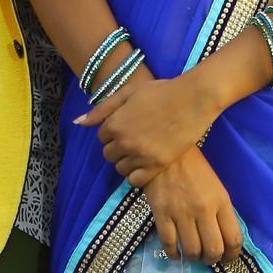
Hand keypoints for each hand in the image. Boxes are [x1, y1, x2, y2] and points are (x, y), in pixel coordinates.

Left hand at [75, 74, 217, 187]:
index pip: (101, 137)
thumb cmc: (161, 91)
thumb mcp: (128, 93)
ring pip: (120, 169)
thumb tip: (78, 123)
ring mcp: (140, 155)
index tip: (128, 126)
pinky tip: (146, 164)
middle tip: (135, 138)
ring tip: (142, 150)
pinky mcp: (157, 166)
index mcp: (115, 123)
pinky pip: (135, 180)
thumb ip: (102, 109)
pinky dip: (137, 175)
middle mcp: (124, 141)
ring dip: (127, 161)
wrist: (193, 99)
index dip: (113, 132)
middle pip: (108, 155)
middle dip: (118, 148)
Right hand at [139, 147, 242, 264]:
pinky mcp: (161, 214)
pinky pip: (169, 244)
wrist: (166, 151)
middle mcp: (203, 209)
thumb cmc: (194, 168)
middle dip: (212, 260)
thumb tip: (222, 239)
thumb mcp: (216, 187)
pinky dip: (174, 254)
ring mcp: (181, 213)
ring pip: (191, 251)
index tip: (227, 257)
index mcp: (221, 201)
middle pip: (213, 250)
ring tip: (193, 254)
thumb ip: (221, 212)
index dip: (232, 255)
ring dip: (194, 258)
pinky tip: (176, 252)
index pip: (233, 239)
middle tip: (208, 257)